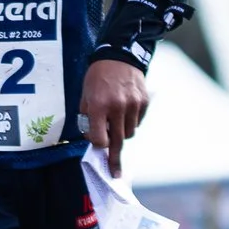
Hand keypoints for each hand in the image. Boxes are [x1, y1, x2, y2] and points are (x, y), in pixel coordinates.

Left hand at [80, 59, 149, 176]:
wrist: (120, 55)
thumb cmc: (98, 76)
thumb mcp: (85, 94)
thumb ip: (88, 117)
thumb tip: (93, 137)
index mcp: (98, 106)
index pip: (100, 139)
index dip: (98, 144)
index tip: (98, 145)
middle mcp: (117, 107)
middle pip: (117, 141)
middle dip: (115, 158)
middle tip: (116, 173)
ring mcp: (132, 105)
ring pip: (129, 133)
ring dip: (122, 133)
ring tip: (116, 120)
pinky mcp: (143, 102)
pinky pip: (137, 122)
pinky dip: (131, 122)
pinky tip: (125, 111)